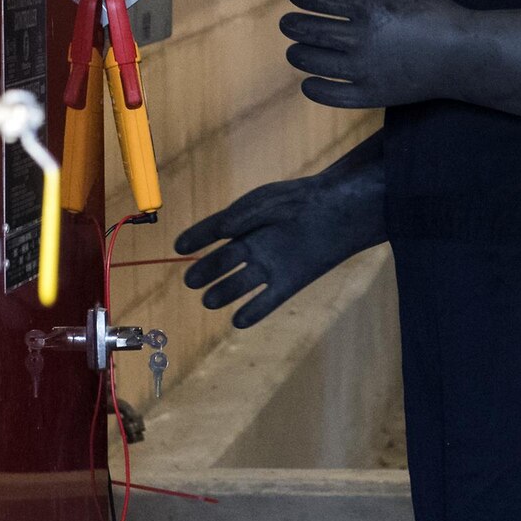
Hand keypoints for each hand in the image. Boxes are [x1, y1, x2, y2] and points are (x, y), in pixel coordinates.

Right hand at [175, 133, 386, 327]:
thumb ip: (240, 216)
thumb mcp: (266, 203)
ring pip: (240, 284)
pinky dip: (253, 311)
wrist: (342, 210)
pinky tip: (239, 320)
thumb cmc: (303, 200)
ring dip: (224, 293)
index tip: (179, 246)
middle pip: (223, 261)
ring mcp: (271, 264)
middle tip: (190, 281)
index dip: (196, 238)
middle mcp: (254, 244)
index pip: (213, 231)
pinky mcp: (289, 282)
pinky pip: (267, 301)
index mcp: (246, 221)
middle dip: (206, 271)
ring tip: (209, 300)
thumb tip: (218, 232)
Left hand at [281, 0, 470, 108]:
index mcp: (369, 8)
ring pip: (313, 62)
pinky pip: (330, 95)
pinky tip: (309, 82)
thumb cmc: (435, 13)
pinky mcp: (370, 95)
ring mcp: (364, 70)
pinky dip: (314, 89)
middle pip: (309, 31)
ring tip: (295, 49)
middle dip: (292, 24)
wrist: (461, 55)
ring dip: (297, 53)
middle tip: (288, 23)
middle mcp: (361, 40)